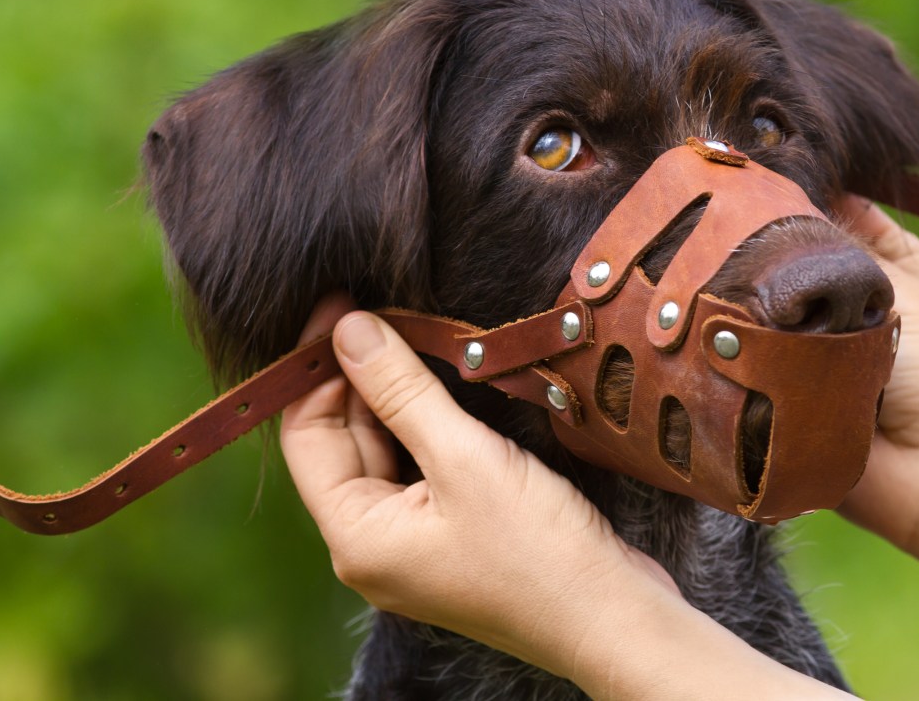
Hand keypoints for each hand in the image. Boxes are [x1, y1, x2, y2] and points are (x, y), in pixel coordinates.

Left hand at [278, 296, 677, 681]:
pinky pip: (420, 464)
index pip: (306, 435)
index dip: (315, 367)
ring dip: (395, 393)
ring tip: (414, 333)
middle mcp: (372, 543)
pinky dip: (425, 420)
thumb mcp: (463, 457)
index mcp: (356, 537)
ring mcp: (413, 541)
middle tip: (383, 308)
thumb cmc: (538, 549)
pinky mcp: (453, 531)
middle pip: (342, 440)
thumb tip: (347, 329)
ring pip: (384, 448)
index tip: (339, 304)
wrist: (612, 614)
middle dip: (358, 374)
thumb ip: (400, 390)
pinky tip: (445, 382)